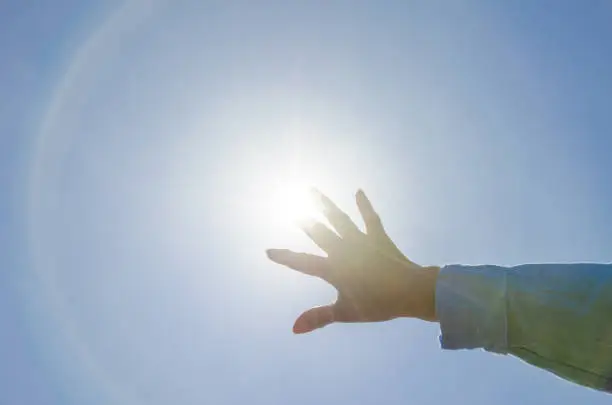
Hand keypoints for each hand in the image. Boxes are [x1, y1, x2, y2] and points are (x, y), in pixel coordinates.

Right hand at [266, 189, 438, 333]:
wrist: (411, 291)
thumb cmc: (378, 304)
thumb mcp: (345, 313)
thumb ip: (318, 317)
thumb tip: (293, 328)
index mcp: (334, 269)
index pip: (304, 263)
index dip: (285, 257)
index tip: (268, 251)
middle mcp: (344, 250)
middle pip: (320, 233)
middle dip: (305, 222)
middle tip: (291, 208)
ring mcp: (361, 241)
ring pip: (339, 219)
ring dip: (324, 205)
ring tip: (311, 190)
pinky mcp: (378, 237)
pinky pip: (370, 218)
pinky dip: (364, 205)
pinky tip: (358, 191)